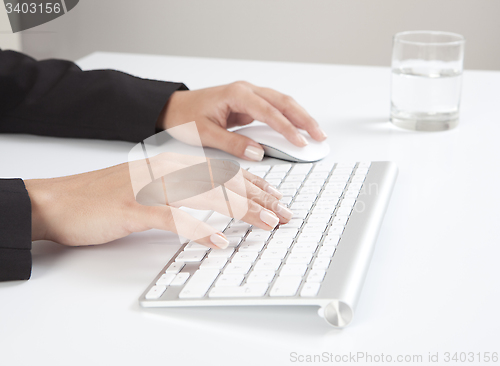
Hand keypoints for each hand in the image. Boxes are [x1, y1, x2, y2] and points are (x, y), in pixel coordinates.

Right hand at [24, 153, 291, 248]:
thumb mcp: (152, 188)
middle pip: (223, 181)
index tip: (277, 199)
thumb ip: (182, 191)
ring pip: (206, 194)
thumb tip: (216, 203)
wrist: (61, 200)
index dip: (254, 185)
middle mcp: (166, 170)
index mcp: (173, 164)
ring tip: (266, 224)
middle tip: (283, 214)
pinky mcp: (135, 206)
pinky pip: (173, 217)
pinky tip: (218, 241)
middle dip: (258, 199)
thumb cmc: (107, 197)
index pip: (223, 171)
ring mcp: (151, 186)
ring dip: (240, 211)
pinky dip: (198, 229)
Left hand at [158, 81, 326, 160]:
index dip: (286, 128)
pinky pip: (275, 109)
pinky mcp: (249, 104)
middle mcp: (246, 91)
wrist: (174, 108)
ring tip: (316, 133)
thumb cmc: (185, 117)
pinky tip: (299, 129)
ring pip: (282, 103)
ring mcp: (249, 95)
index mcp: (236, 94)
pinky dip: (289, 118)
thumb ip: (233, 144)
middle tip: (319, 136)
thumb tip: (258, 153)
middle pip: (283, 102)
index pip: (268, 111)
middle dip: (304, 119)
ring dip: (300, 117)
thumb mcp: (206, 134)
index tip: (299, 142)